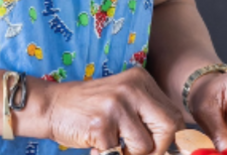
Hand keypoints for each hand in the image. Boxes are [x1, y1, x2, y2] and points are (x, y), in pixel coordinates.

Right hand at [42, 66, 185, 154]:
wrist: (52, 105)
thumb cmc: (90, 108)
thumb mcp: (123, 101)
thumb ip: (146, 115)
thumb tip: (174, 145)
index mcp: (140, 79)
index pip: (174, 115)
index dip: (168, 138)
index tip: (156, 147)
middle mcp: (132, 88)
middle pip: (169, 126)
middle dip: (157, 148)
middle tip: (135, 150)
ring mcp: (116, 105)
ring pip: (145, 145)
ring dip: (129, 153)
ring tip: (112, 144)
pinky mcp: (101, 124)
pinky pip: (118, 154)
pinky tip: (96, 144)